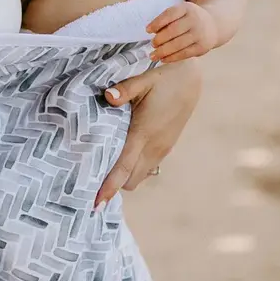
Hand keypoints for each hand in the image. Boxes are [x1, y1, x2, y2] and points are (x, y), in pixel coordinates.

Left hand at [93, 60, 200, 209]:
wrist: (190, 78)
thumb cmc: (163, 77)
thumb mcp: (143, 79)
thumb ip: (124, 90)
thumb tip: (107, 96)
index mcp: (144, 133)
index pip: (123, 167)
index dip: (109, 187)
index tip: (96, 203)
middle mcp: (154, 146)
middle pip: (130, 180)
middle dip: (113, 185)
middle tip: (90, 179)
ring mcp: (162, 148)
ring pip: (139, 176)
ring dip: (124, 177)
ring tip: (103, 169)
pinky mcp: (166, 146)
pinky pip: (147, 168)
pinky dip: (133, 169)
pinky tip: (122, 155)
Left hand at [147, 1, 216, 61]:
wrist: (214, 24)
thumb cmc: (189, 19)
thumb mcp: (180, 12)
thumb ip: (167, 19)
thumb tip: (151, 32)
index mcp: (186, 8)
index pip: (170, 14)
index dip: (157, 23)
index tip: (148, 30)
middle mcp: (194, 20)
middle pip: (173, 30)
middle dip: (160, 39)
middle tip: (152, 44)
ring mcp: (199, 34)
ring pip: (178, 44)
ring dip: (163, 51)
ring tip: (153, 55)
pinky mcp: (202, 47)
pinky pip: (184, 54)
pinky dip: (172, 58)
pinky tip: (163, 59)